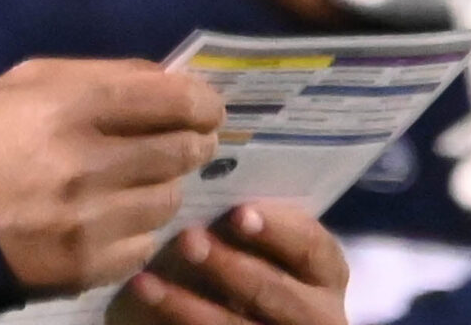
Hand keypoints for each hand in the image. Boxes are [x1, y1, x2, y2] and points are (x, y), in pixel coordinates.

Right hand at [0, 58, 224, 294]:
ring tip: (135, 179)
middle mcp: (88, 163)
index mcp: (71, 106)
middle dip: (193, 141)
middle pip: (182, 151)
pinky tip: (112, 215)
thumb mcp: (29, 81)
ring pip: (169, 199)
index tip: (206, 107)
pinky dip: (137, 227)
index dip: (203, 102)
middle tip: (185, 140)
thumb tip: (168, 82)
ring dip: (161, 185)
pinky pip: (145, 243)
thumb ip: (101, 75)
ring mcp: (91, 219)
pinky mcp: (89, 264)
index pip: (172, 100)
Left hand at [109, 202, 348, 324]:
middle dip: (230, 267)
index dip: (278, 230)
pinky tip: (145, 301)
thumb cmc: (256, 260)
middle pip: (276, 292)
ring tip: (147, 282)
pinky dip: (174, 323)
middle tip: (187, 240)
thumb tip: (207, 163)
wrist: (254, 314)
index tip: (239, 213)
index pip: (312, 247)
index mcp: (325, 273)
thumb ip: (250, 220)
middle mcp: (316, 312)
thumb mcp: (268, 244)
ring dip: (188, 306)